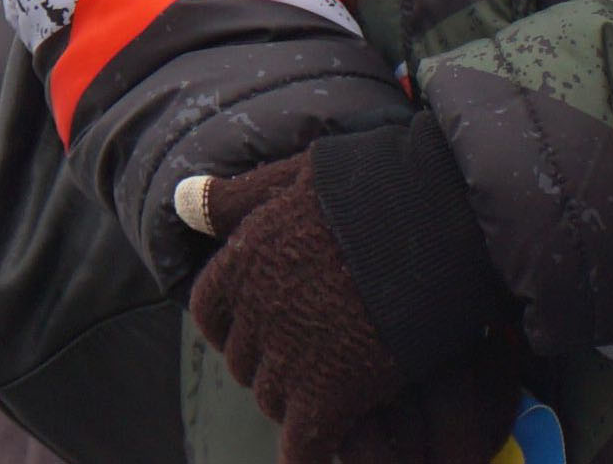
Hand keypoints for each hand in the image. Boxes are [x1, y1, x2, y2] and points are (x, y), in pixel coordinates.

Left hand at [180, 122, 517, 463]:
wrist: (433, 218)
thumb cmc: (371, 187)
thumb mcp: (292, 176)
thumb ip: (235, 197)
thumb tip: (180, 202)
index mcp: (241, 261)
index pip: (211, 313)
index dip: (235, 324)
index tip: (262, 327)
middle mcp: (256, 313)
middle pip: (244, 361)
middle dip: (272, 360)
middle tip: (314, 353)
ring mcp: (291, 356)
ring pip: (272, 400)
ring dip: (297, 398)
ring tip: (333, 387)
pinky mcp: (331, 392)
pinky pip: (304, 443)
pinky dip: (308, 453)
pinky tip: (321, 450)